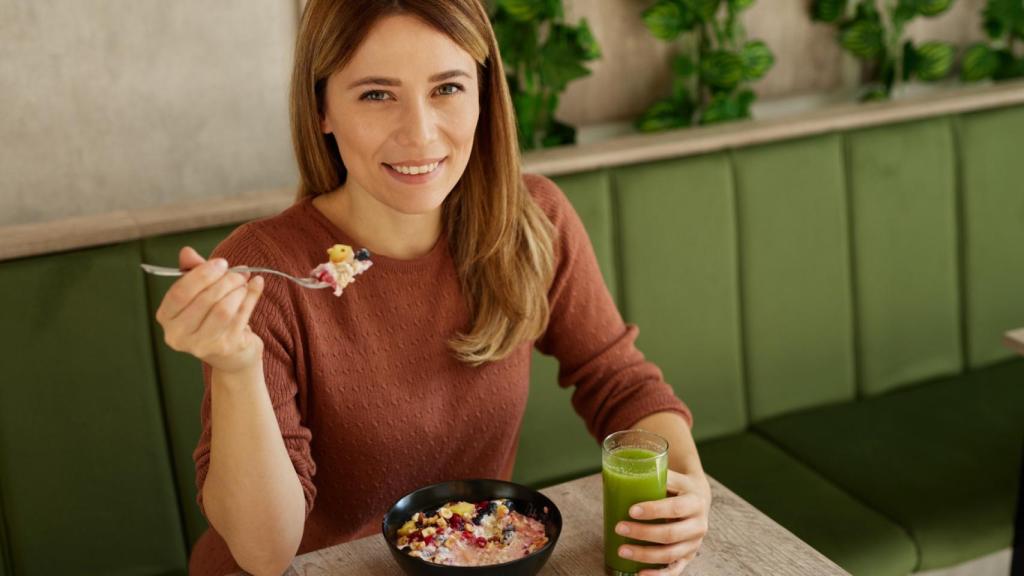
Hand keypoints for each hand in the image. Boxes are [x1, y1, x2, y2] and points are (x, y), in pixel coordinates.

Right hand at [155, 246, 264, 374]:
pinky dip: (251, 297)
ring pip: (224, 309)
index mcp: (166, 317)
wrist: (230, 353)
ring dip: (238, 290)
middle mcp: (179, 335)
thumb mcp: (198, 292)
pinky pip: (242, 316)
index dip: (202, 274)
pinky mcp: (225, 347)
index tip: (221, 263)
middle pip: (205, 300)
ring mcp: (202, 344)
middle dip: (226, 281)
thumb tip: (187, 252)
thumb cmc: (210, 316)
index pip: (180, 293)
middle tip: (239, 272)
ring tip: (244, 281)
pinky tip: (256, 285)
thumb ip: (192, 271)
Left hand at [615, 469, 710, 575]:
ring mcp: (694, 544)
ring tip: (622, 550)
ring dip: (644, 555)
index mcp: (696, 501)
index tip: (631, 510)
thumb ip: (654, 473)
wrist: (698, 498)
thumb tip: (623, 470)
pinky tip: (639, 574)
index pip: (675, 508)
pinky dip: (658, 575)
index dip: (653, 510)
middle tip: (619, 527)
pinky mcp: (688, 556)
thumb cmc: (678, 486)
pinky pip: (674, 570)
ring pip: (670, 554)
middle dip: (643, 533)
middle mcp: (699, 525)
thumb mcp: (672, 476)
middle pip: (670, 534)